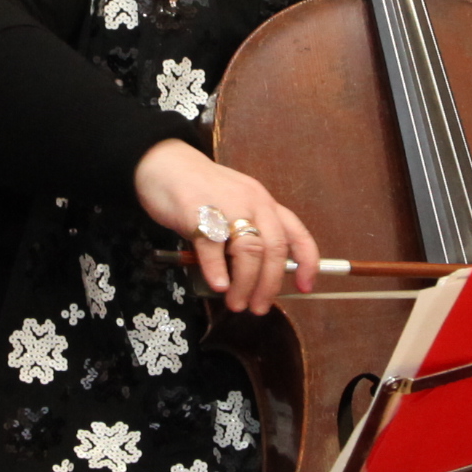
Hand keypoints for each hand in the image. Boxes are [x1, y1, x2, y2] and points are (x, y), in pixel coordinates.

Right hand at [133, 138, 323, 315]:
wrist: (163, 163)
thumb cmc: (200, 190)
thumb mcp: (235, 205)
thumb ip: (247, 233)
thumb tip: (255, 276)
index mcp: (264, 202)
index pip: (296, 233)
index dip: (308, 262)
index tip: (306, 287)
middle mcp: (252, 202)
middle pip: (273, 249)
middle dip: (270, 284)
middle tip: (259, 307)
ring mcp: (226, 206)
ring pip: (249, 250)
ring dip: (246, 283)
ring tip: (236, 303)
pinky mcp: (197, 212)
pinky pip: (212, 246)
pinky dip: (218, 270)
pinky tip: (218, 285)